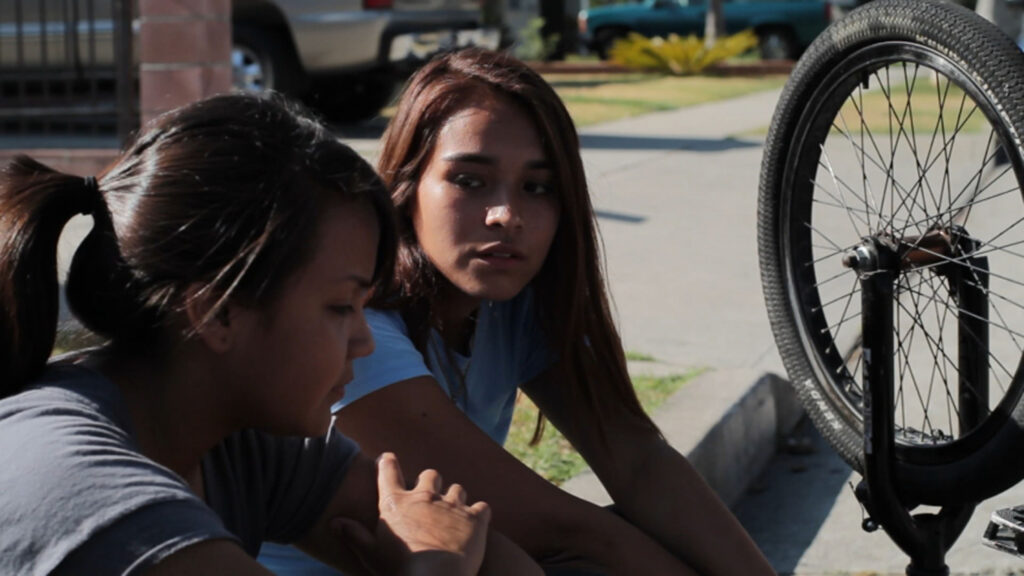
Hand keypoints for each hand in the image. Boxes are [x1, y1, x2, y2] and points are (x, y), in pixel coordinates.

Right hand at [333, 452, 490, 575]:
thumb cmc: (399, 569)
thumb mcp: (371, 554)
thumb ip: (354, 535)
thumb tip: (335, 523)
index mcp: (397, 504)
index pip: (388, 471)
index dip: (387, 463)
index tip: (387, 458)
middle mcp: (425, 497)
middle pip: (430, 475)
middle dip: (430, 483)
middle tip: (429, 497)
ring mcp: (452, 505)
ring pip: (457, 489)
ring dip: (455, 499)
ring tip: (453, 514)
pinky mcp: (475, 518)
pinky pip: (481, 507)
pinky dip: (479, 514)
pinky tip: (476, 524)